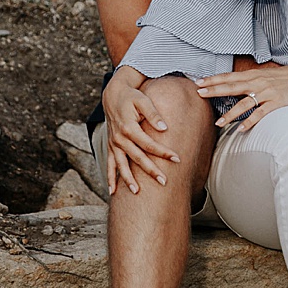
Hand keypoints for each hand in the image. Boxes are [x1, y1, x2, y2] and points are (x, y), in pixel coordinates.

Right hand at [102, 68, 179, 194]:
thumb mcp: (143, 100)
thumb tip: (164, 128)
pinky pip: (110, 164)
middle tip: (164, 182)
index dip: (163, 152)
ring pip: (122, 165)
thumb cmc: (131, 97)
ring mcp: (114, 144)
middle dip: (151, 170)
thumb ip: (153, 114)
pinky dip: (111, 178)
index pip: (149, 144)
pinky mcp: (111, 146)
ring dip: (128, 179)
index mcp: (129, 128)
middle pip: (137, 158)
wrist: (113, 95)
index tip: (177, 159)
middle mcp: (120, 138)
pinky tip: (112, 192)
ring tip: (137, 192)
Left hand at [195, 62, 287, 134]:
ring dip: (230, 113)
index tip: (198, 82)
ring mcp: (267, 93)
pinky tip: (241, 129)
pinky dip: (250, 121)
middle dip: (214, 90)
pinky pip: (261, 114)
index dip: (213, 79)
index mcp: (253, 75)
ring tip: (218, 122)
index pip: (229, 77)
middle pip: (232, 87)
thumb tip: (234, 85)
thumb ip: (250, 80)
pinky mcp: (277, 103)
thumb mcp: (265, 75)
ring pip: (244, 104)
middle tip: (199, 93)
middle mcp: (258, 82)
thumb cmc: (285, 78)